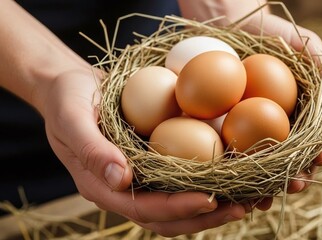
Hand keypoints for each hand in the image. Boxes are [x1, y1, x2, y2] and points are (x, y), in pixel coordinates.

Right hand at [39, 69, 271, 236]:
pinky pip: (184, 176)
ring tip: (252, 197)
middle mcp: (127, 188)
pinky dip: (211, 179)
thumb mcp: (72, 117)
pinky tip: (237, 172)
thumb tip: (121, 179)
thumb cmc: (67, 98)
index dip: (178, 208)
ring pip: (182, 202)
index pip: (144, 208)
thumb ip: (92, 149)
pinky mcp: (155, 161)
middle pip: (170, 215)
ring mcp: (142, 177)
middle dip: (207, 215)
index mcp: (104, 187)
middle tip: (244, 206)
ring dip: (216, 203)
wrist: (70, 86)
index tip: (210, 199)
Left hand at [179, 0, 321, 193]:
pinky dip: (235, 170)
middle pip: (293, 156)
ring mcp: (255, 127)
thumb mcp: (304, 44)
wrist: (232, 25)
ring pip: (264, 162)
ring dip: (266, 183)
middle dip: (296, 175)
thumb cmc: (272, 32)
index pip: (320, 136)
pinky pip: (234, 151)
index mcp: (304, 110)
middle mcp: (283, 123)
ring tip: (263, 197)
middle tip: (294, 185)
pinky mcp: (230, 127)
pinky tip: (233, 185)